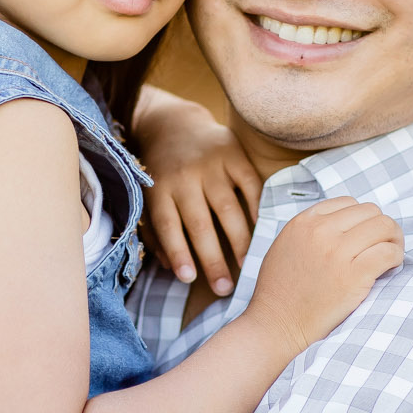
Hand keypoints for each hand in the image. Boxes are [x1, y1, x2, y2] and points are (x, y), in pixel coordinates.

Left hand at [131, 87, 261, 297]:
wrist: (174, 124)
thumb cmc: (161, 173)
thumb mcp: (149, 198)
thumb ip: (156, 233)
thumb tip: (172, 269)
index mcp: (159, 189)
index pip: (169, 226)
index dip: (179, 254)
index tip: (189, 280)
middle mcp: (184, 177)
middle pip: (200, 224)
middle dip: (213, 260)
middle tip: (226, 288)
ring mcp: (210, 164)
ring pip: (228, 209)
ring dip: (240, 242)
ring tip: (248, 267)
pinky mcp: (233, 153)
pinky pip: (249, 186)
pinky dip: (257, 209)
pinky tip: (263, 232)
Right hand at [242, 197, 403, 356]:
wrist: (276, 326)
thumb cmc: (280, 293)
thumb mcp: (286, 246)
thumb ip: (311, 230)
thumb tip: (346, 224)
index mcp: (303, 222)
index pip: (349, 203)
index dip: (362, 220)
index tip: (364, 238)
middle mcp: (320, 231)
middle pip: (371, 212)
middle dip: (381, 228)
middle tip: (383, 247)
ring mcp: (337, 252)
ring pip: (385, 226)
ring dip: (393, 241)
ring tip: (389, 257)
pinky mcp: (354, 275)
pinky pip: (389, 253)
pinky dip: (396, 258)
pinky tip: (389, 269)